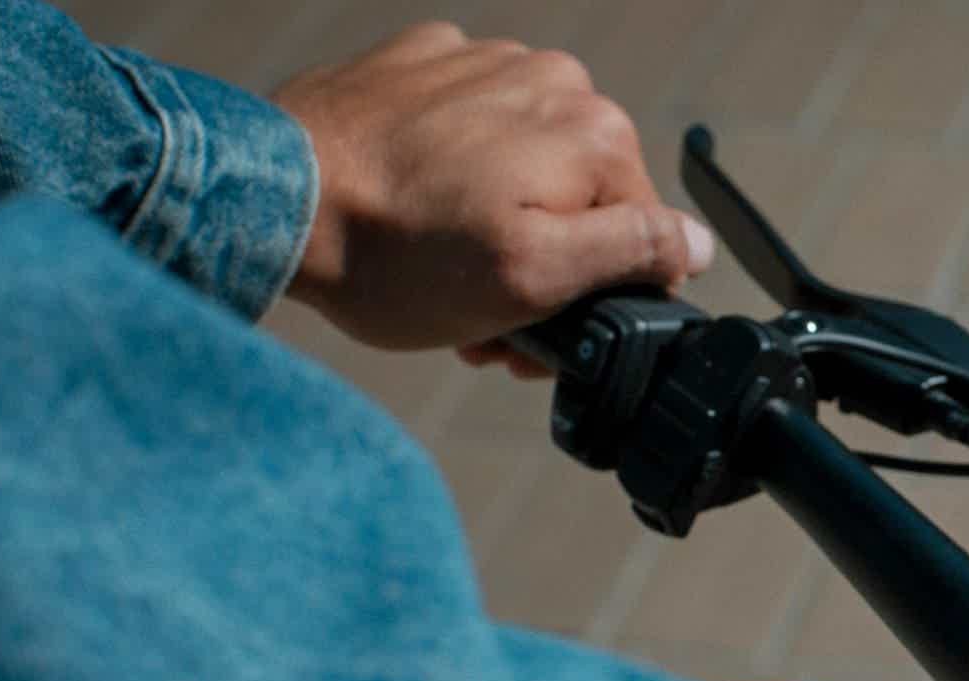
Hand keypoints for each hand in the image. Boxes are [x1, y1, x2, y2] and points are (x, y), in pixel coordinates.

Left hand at [269, 21, 712, 370]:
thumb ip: (633, 252)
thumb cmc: (397, 253)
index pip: (637, 233)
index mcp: (594, 132)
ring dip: (496, 219)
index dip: (591, 297)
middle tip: (477, 313)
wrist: (272, 201)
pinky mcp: (420, 60)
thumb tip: (697, 242)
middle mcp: (551, 79)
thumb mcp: (534, 280)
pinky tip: (407, 208)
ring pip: (523, 161)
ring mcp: (482, 60)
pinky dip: (448, 171)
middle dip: (541, 259)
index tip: (529, 332)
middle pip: (579, 194)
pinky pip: (463, 127)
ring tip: (435, 264)